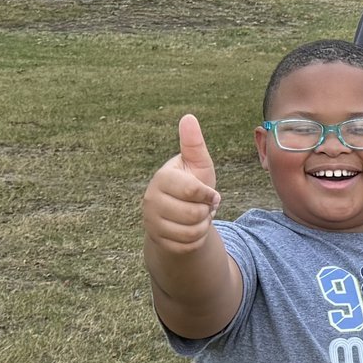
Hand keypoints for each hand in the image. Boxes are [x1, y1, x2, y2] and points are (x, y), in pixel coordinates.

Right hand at [143, 114, 221, 250]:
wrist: (178, 216)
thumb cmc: (191, 185)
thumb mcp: (197, 164)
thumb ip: (194, 144)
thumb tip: (188, 117)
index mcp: (163, 179)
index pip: (192, 190)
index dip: (208, 194)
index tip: (210, 193)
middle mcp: (152, 200)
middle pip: (194, 213)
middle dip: (206, 211)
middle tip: (203, 206)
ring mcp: (152, 222)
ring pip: (192, 231)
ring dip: (203, 225)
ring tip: (198, 217)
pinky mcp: (158, 241)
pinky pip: (188, 245)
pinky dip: (197, 239)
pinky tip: (192, 229)